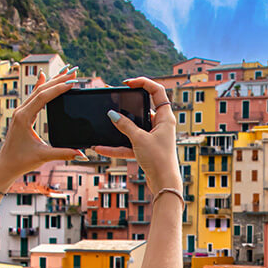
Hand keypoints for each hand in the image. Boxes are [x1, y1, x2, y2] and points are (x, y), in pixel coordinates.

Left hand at [0, 66, 83, 184]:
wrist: (5, 166)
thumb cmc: (20, 161)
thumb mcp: (43, 156)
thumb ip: (63, 153)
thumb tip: (81, 153)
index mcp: (24, 117)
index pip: (43, 97)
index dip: (58, 88)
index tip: (72, 82)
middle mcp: (20, 111)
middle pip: (40, 90)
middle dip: (58, 80)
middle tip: (73, 71)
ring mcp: (20, 112)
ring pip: (37, 91)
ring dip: (51, 81)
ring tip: (65, 72)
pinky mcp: (22, 116)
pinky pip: (33, 97)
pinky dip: (41, 87)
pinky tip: (44, 78)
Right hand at [95, 77, 181, 191]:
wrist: (164, 183)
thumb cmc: (158, 159)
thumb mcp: (139, 139)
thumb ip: (125, 125)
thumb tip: (112, 114)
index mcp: (165, 117)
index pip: (157, 91)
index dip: (143, 83)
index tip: (127, 83)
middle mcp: (160, 125)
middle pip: (143, 108)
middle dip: (127, 106)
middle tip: (113, 101)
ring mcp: (153, 137)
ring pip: (133, 128)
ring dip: (119, 129)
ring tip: (104, 123)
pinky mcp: (146, 149)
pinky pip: (129, 144)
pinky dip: (117, 147)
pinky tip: (101, 148)